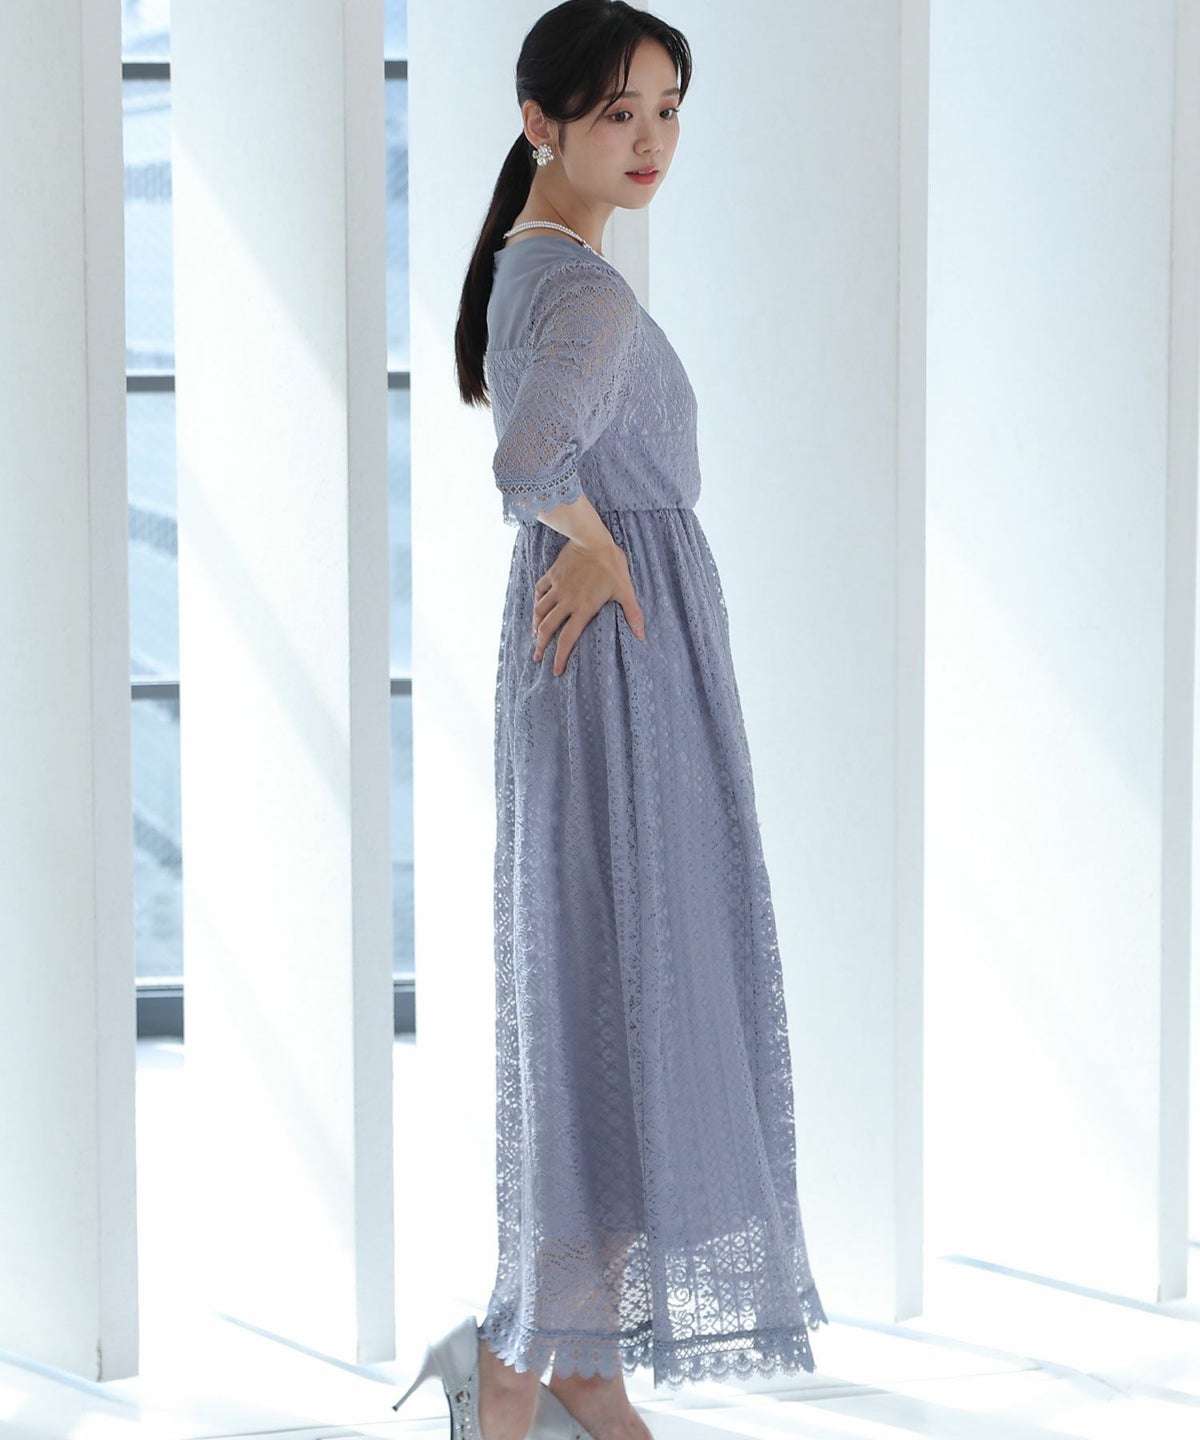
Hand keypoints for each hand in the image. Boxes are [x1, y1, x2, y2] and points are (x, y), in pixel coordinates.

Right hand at [532, 534, 645, 675]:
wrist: (591, 538)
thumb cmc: (611, 564)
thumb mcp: (625, 589)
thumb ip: (633, 614)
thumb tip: (642, 635)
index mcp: (583, 608)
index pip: (567, 638)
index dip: (560, 657)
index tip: (556, 671)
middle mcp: (566, 601)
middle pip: (547, 628)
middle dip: (541, 646)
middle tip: (537, 658)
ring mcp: (557, 588)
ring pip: (540, 611)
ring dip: (535, 626)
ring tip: (534, 637)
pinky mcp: (552, 575)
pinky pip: (539, 591)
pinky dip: (536, 602)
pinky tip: (536, 608)